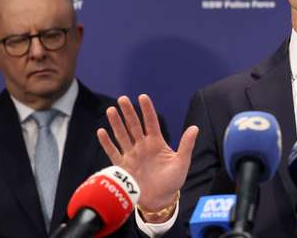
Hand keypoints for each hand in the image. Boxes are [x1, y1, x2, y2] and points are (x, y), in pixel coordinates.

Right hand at [96, 94, 198, 214]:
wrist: (159, 200)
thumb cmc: (172, 180)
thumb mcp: (182, 162)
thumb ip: (186, 145)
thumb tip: (195, 128)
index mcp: (157, 143)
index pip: (151, 122)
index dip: (147, 110)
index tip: (142, 97)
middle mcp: (142, 146)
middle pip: (134, 126)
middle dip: (129, 112)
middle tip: (122, 98)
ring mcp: (132, 155)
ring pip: (122, 136)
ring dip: (116, 124)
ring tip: (111, 110)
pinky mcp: (123, 166)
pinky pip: (113, 152)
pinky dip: (107, 143)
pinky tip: (101, 131)